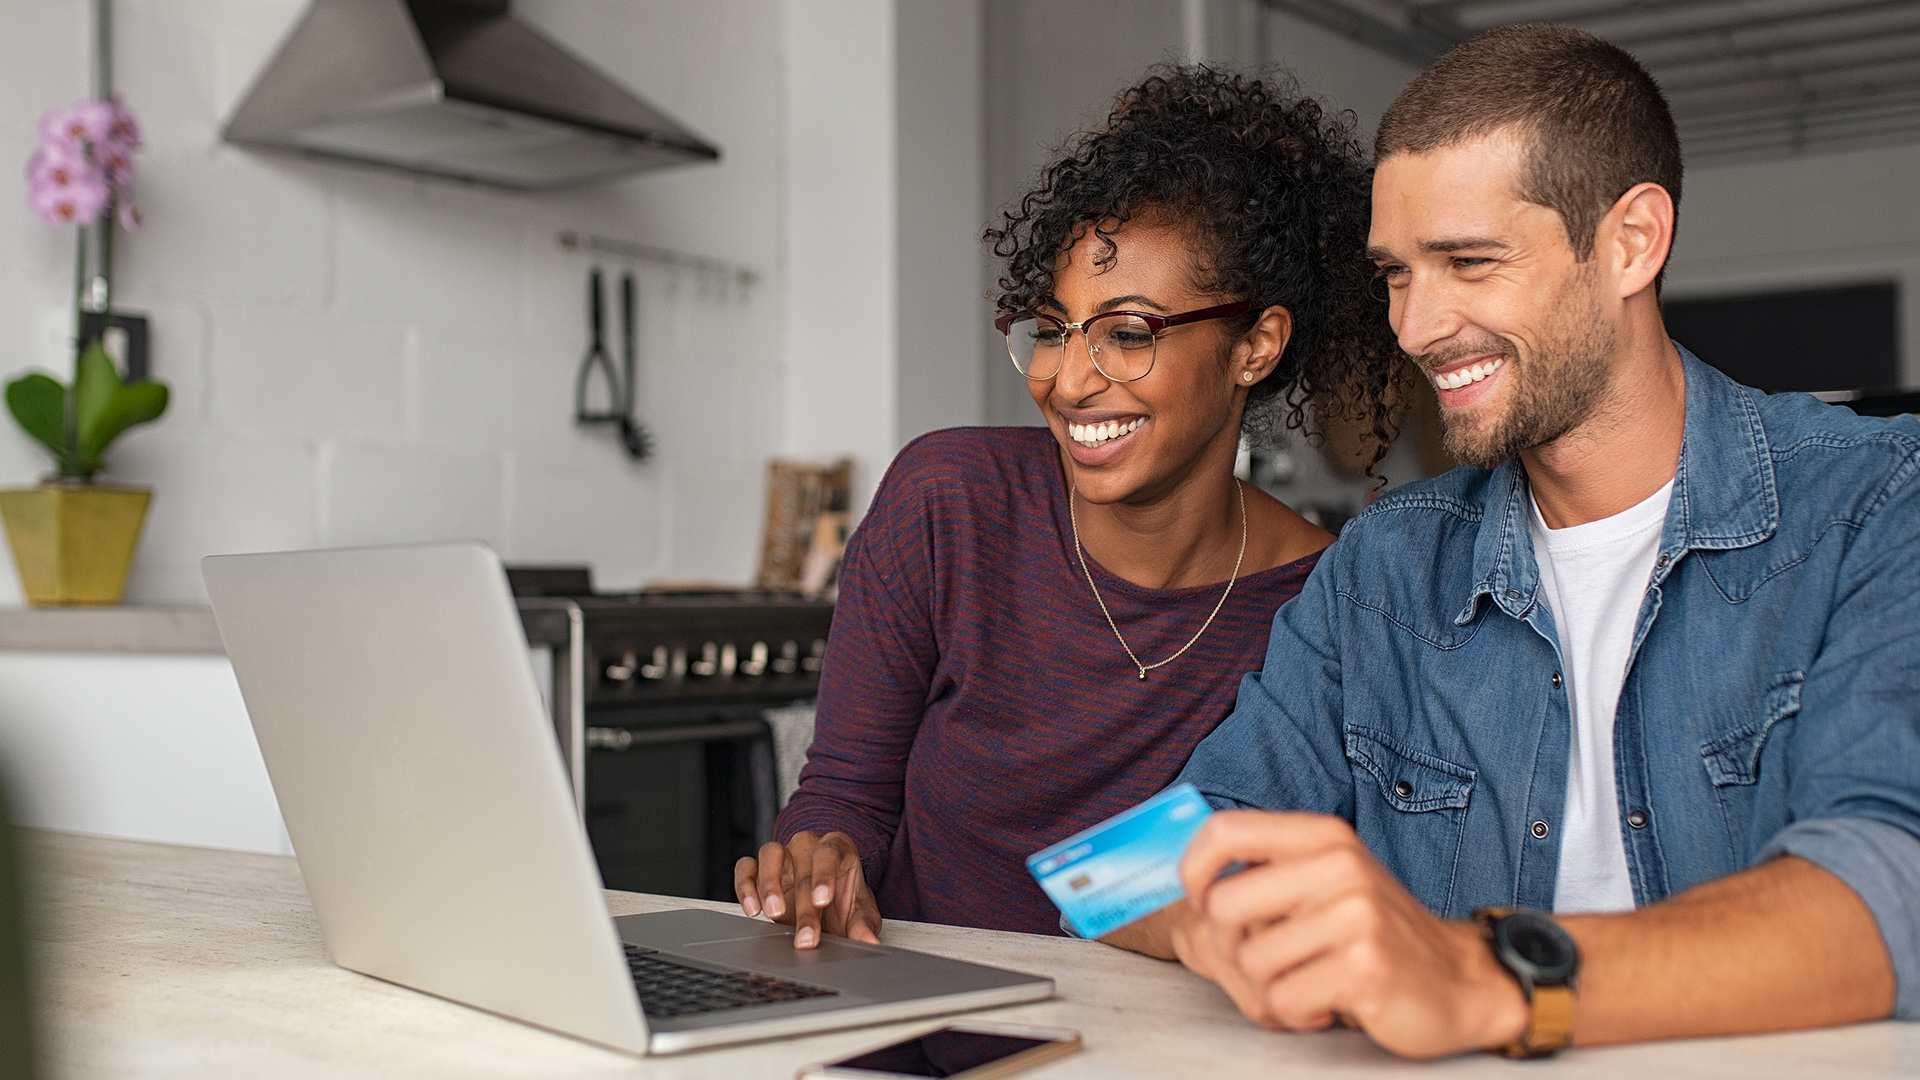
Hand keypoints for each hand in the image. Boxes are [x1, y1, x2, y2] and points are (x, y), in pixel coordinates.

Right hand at [733, 831, 881, 948]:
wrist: (825, 903)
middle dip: (803, 906)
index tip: (823, 901)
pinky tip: (752, 909)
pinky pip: (746, 867)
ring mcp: (782, 854)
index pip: (830, 853)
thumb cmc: (844, 901)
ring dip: (769, 885)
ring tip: (774, 914)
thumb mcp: (859, 913)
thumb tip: (869, 942)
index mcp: (837, 847)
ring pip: (770, 854)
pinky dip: (745, 885)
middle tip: (805, 937)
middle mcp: (808, 845)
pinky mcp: (758, 867)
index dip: (824, 875)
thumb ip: (863, 926)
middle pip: (802, 867)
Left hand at [1178, 811, 1528, 1058]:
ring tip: (1311, 981)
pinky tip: (1329, 1003)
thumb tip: (1186, 879)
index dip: (1193, 869)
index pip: (1224, 832)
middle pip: (1224, 907)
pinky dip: (1297, 1013)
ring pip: (1251, 963)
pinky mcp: (1364, 966)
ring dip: (1272, 988)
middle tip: (1268, 963)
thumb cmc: (1377, 934)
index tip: (1200, 899)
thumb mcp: (1327, 881)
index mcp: (1323, 837)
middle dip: (1232, 949)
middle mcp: (1339, 866)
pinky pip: (1283, 1000)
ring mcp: (1355, 915)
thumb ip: (1268, 872)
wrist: (1461, 980)